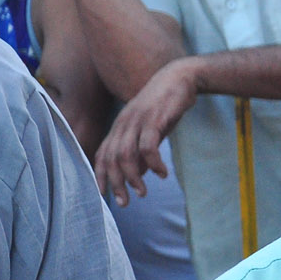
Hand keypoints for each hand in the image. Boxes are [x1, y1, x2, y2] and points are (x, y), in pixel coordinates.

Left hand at [95, 59, 199, 205]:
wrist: (180, 77)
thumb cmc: (166, 105)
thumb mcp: (152, 129)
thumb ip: (143, 150)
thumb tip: (141, 172)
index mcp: (120, 127)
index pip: (102, 155)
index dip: (100, 176)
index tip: (105, 195)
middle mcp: (123, 124)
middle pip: (111, 159)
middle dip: (116, 183)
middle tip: (125, 202)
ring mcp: (137, 121)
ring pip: (125, 155)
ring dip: (133, 177)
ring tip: (143, 192)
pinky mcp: (154, 119)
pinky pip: (148, 147)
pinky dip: (154, 163)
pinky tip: (163, 174)